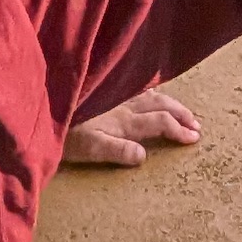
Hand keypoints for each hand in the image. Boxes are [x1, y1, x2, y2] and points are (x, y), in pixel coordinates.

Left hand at [63, 90, 202, 171]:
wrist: (45, 106)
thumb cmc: (65, 134)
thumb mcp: (88, 148)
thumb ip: (116, 150)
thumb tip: (144, 155)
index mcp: (123, 120)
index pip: (159, 122)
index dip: (178, 129)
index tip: (195, 138)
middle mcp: (123, 103)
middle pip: (160, 104)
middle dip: (181, 113)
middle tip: (197, 125)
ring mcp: (115, 93)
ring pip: (150, 94)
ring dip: (170, 102)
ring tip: (183, 110)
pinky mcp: (105, 88)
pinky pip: (136, 86)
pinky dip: (151, 90)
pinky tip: (152, 91)